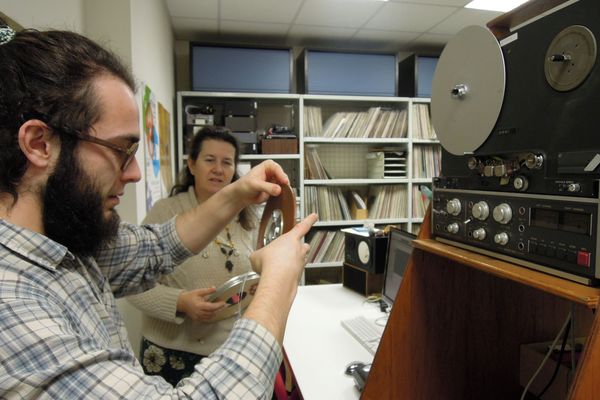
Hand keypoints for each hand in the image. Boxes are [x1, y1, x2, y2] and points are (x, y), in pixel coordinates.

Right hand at [177, 287, 225, 320]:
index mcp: (199, 306)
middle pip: (212, 313)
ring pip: (210, 317)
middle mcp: (199, 312)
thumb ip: (207, 291)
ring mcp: (198, 317)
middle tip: (223, 305)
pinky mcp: (197, 319)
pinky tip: (213, 311)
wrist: (181, 303)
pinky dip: (211, 315)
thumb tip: (215, 288)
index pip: (212, 307)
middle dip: (219, 309)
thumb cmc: (189, 297)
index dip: (219, 305)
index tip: (223, 303)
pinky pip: (206, 319)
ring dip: (215, 312)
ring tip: (219, 308)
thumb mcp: (198, 292)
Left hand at [232, 160, 289, 205]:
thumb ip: (267, 187)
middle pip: (283, 176)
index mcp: (267, 166)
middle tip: (284, 190)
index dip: (281, 174)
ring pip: (284, 185)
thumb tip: (278, 189)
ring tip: (282, 194)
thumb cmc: (244, 185)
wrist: (241, 196)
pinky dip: (282, 195)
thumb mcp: (255, 185)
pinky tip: (280, 197)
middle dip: (284, 183)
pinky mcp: (275, 190)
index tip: (284, 182)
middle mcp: (272, 173)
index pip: (277, 168)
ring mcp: (274, 181)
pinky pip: (282, 192)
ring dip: (284, 190)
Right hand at [244, 213, 317, 343]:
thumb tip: (256, 257)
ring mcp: (300, 263)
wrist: (277, 279)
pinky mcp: (299, 275)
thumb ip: (259, 253)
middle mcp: (299, 250)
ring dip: (293, 261)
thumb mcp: (257, 254)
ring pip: (300, 259)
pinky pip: (295, 272)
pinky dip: (289, 273)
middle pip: (303, 245)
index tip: (314, 216)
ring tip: (280, 265)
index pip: (303, 226)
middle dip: (297, 246)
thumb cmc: (271, 264)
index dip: (309, 220)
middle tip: (287, 250)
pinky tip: (278, 276)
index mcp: (291, 238)